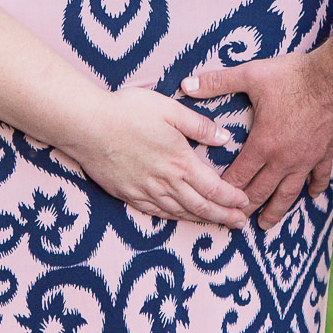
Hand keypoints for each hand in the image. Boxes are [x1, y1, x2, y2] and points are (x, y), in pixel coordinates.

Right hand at [56, 88, 251, 227]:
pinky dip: (174, 218)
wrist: (87, 126)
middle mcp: (166, 183)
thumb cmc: (127, 112)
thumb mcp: (169, 109)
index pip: (215, 188)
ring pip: (180, 213)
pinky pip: (157, 213)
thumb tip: (225, 137)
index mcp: (181, 162)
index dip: (233, 198)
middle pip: (202, 206)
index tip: (245, 202)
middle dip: (224, 216)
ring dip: (202, 220)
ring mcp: (146, 191)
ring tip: (216, 224)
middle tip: (240, 224)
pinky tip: (179, 217)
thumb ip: (199, 125)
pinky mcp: (128, 194)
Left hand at [182, 38, 332, 229]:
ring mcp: (306, 159)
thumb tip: (185, 85)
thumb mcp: (250, 75)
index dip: (225, 190)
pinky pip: (320, 177)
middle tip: (235, 221)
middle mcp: (284, 159)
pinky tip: (312, 197)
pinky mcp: (325, 153)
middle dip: (246, 207)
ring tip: (266, 225)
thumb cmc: (292, 76)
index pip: (239, 176)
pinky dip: (315, 188)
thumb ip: (216, 82)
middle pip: (262, 191)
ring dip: (276, 210)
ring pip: (289, 193)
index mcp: (263, 144)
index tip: (214, 202)